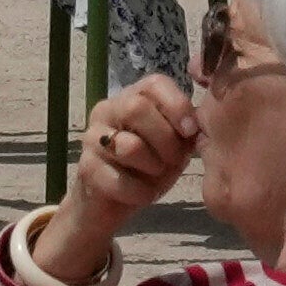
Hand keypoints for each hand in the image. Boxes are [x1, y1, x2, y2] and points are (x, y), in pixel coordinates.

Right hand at [71, 72, 201, 233]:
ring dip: (153, 166)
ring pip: (128, 145)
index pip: (155, 83)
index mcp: (132, 97)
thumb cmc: (149, 167)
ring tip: (157, 175)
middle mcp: (108, 110)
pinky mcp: (85, 167)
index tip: (190, 131)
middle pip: (136, 108)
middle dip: (165, 138)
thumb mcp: (175, 146)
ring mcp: (91, 137)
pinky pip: (118, 179)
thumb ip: (186, 129)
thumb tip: (200, 123)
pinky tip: (142, 194)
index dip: (177, 105)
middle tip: (175, 159)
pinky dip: (140, 192)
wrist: (113, 202)